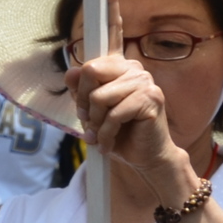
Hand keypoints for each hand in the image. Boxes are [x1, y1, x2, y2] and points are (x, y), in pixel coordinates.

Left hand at [65, 52, 185, 181]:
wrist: (145, 156)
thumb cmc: (119, 132)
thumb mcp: (92, 110)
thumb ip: (80, 91)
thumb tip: (71, 72)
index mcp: (121, 67)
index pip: (89, 65)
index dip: (80, 89)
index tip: (83, 109)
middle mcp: (135, 69)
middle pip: (91, 72)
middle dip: (85, 103)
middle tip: (91, 123)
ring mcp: (145, 82)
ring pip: (99, 97)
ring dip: (96, 123)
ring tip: (101, 136)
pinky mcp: (152, 99)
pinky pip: (114, 115)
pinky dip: (105, 134)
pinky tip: (108, 144)